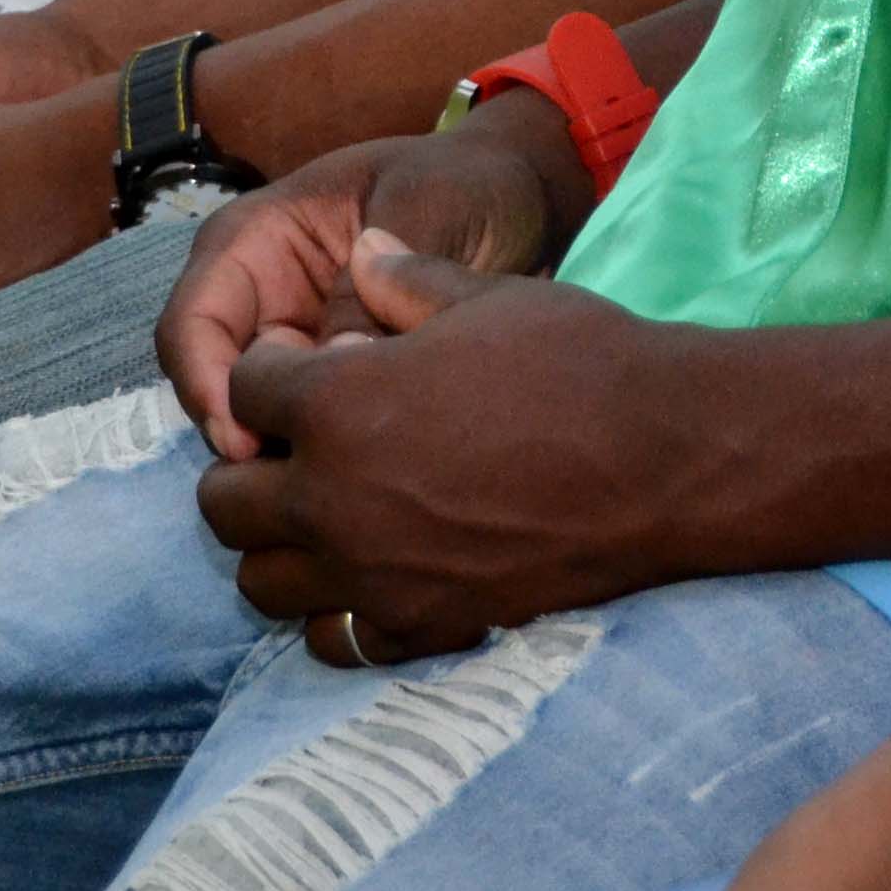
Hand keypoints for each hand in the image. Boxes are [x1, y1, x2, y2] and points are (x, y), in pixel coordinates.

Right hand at [156, 101, 587, 449]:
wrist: (524, 201)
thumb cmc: (467, 183)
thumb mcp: (429, 206)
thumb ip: (381, 277)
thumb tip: (341, 360)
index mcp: (253, 240)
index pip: (192, 324)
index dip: (206, 387)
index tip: (248, 443)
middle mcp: (258, 299)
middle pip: (214, 386)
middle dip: (244, 437)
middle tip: (301, 483)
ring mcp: (293, 345)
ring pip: (258, 420)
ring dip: (287, 456)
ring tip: (343, 488)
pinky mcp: (333, 384)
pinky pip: (309, 433)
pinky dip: (328, 458)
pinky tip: (372, 481)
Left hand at [193, 254, 697, 661]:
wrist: (668, 458)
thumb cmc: (581, 361)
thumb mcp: (487, 298)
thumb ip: (405, 280)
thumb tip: (362, 251)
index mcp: (337, 404)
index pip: (244, 390)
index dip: (271, 371)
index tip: (306, 367)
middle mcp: (334, 498)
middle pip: (222, 501)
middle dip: (249, 466)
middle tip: (301, 448)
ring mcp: (373, 573)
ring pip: (261, 580)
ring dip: (279, 545)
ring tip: (327, 515)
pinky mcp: (421, 623)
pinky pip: (334, 639)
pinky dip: (339, 609)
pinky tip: (378, 571)